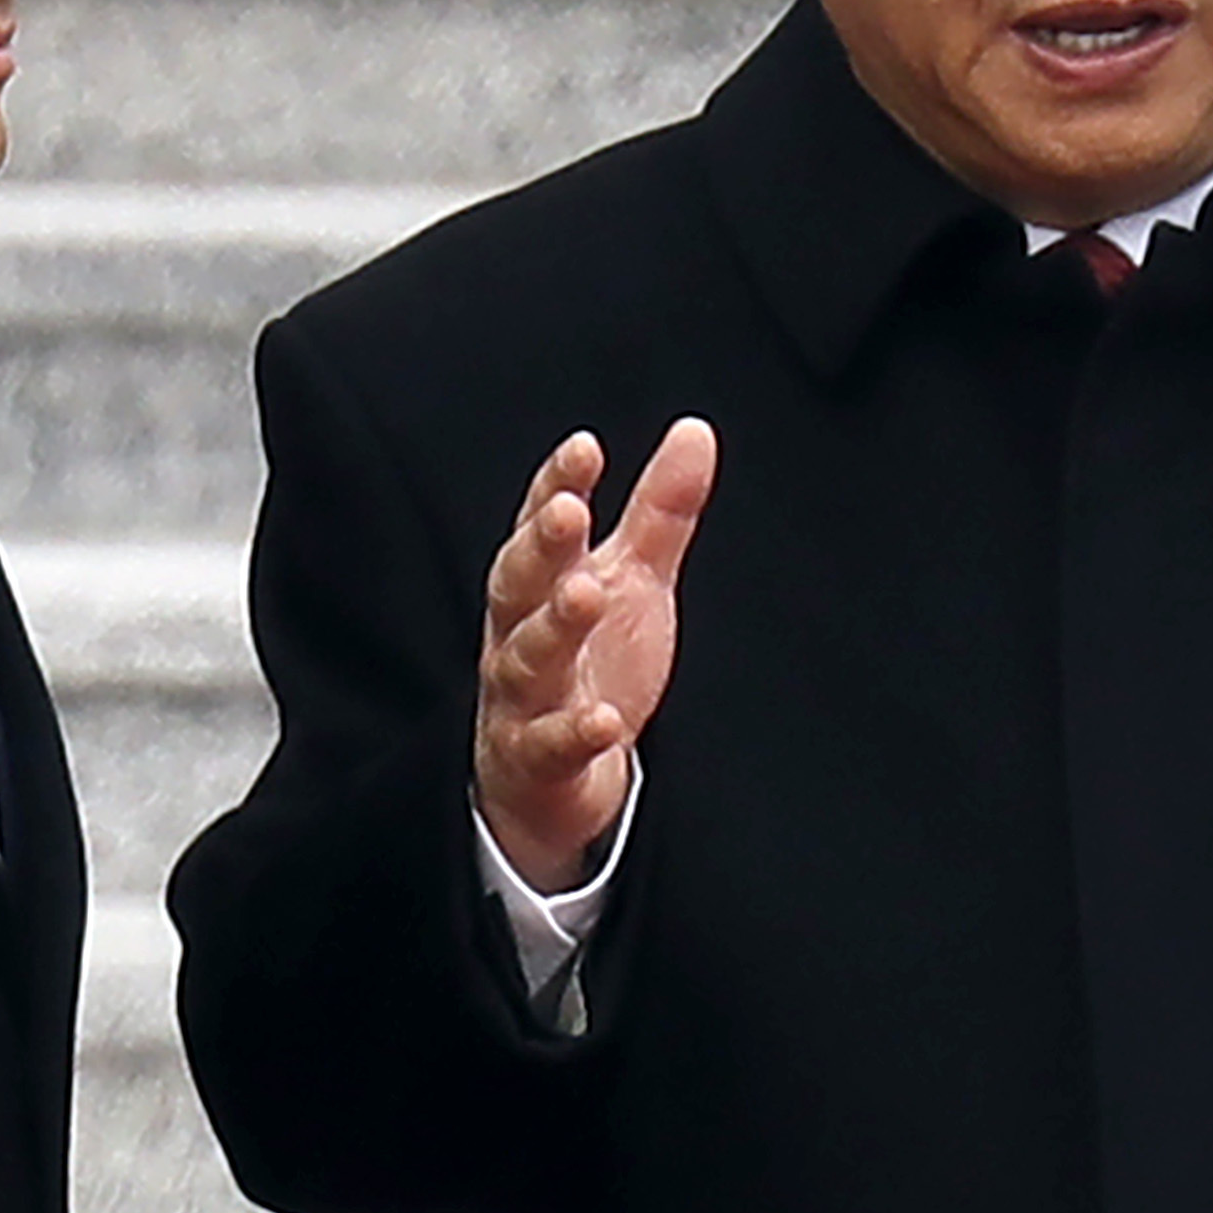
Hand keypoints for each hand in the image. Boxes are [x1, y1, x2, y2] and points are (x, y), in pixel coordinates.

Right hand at [475, 418, 717, 893]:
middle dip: (542, 546)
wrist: (550, 780)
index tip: (584, 451)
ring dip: (554, 626)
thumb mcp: (632, 581)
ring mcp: (521, 698)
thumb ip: (659, 513)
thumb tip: (694, 431)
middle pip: (519, 583)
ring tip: (586, 595)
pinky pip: (550, 744)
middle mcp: (518, 634)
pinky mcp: (535, 758)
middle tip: (570, 512)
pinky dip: (574, 731)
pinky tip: (604, 720)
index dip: (556, 486)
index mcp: (540, 584)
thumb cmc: (589, 665)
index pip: (540, 526)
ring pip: (528, 658)